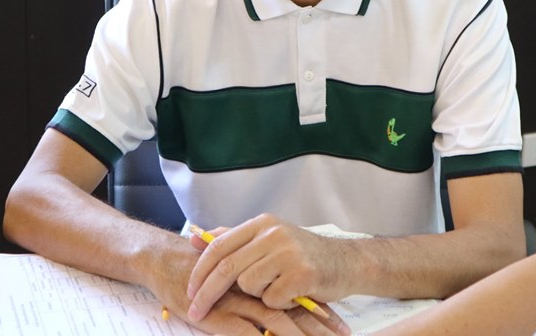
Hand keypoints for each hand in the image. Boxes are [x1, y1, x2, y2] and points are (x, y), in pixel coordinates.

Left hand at [145, 231, 348, 335]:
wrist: (346, 262)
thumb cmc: (302, 254)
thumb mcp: (268, 239)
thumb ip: (233, 239)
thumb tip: (194, 238)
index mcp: (262, 223)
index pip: (220, 245)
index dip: (200, 270)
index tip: (190, 291)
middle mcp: (274, 233)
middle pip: (228, 267)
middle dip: (208, 293)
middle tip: (196, 312)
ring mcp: (289, 252)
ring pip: (249, 285)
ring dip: (259, 295)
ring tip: (278, 288)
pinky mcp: (302, 274)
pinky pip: (272, 299)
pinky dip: (278, 303)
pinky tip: (293, 294)